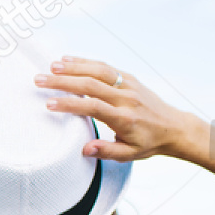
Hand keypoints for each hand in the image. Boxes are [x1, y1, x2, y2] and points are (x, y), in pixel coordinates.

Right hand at [33, 56, 200, 161]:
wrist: (174, 127)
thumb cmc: (149, 143)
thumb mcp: (129, 154)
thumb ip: (106, 151)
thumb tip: (85, 149)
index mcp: (124, 118)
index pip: (93, 107)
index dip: (70, 104)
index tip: (49, 103)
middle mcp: (126, 98)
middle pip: (90, 85)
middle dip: (62, 81)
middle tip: (39, 80)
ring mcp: (128, 85)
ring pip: (98, 70)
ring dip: (73, 66)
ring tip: (51, 66)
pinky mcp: (129, 78)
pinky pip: (105, 67)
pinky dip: (86, 61)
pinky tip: (68, 60)